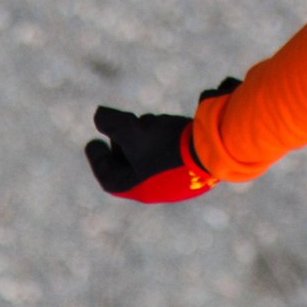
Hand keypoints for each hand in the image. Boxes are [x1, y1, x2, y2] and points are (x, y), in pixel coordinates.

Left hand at [85, 79, 238, 203]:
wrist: (215, 151)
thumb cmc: (168, 144)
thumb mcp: (132, 130)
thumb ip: (111, 123)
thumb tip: (99, 117)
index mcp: (137, 187)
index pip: (108, 176)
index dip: (97, 158)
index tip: (92, 143)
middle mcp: (157, 189)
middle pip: (131, 167)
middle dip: (124, 145)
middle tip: (121, 126)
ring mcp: (178, 182)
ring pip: (152, 161)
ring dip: (145, 140)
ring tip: (148, 122)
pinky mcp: (195, 171)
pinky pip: (172, 157)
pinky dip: (164, 141)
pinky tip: (168, 126)